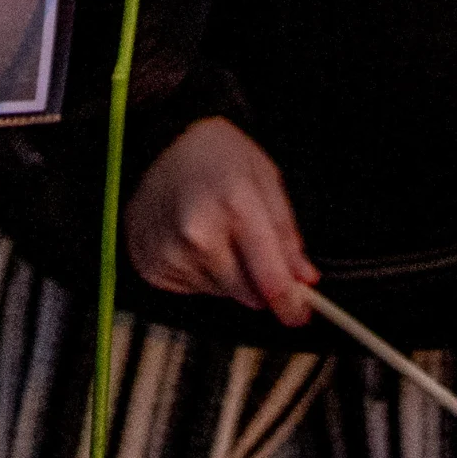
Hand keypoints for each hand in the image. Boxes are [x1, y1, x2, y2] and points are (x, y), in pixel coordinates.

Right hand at [127, 116, 316, 326]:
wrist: (157, 143)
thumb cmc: (216, 155)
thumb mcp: (264, 177)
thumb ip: (286, 232)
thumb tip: (304, 278)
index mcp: (234, 205)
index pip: (270, 280)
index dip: (291, 305)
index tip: (300, 314)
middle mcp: (198, 233)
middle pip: (249, 294)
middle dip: (261, 283)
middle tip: (253, 249)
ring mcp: (171, 252)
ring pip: (222, 293)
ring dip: (230, 276)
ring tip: (218, 233)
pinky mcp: (152, 266)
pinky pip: (194, 288)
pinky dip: (202, 272)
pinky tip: (194, 241)